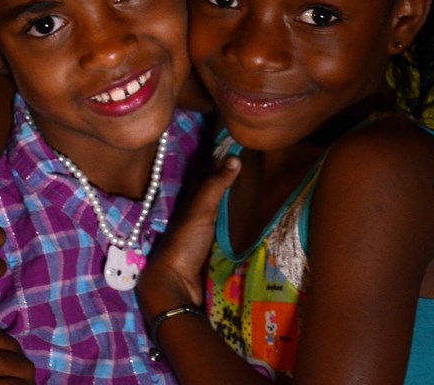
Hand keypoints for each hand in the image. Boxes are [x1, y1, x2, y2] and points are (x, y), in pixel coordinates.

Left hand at [139, 156, 239, 308]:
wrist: (175, 287)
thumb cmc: (183, 244)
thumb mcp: (200, 211)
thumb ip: (215, 186)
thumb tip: (234, 156)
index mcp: (187, 204)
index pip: (202, 176)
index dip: (215, 162)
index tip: (233, 146)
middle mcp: (194, 217)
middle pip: (212, 196)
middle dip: (226, 184)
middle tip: (251, 168)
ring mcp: (202, 237)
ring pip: (219, 216)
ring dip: (234, 207)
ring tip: (258, 193)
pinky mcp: (213, 255)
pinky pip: (227, 236)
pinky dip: (238, 229)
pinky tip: (253, 227)